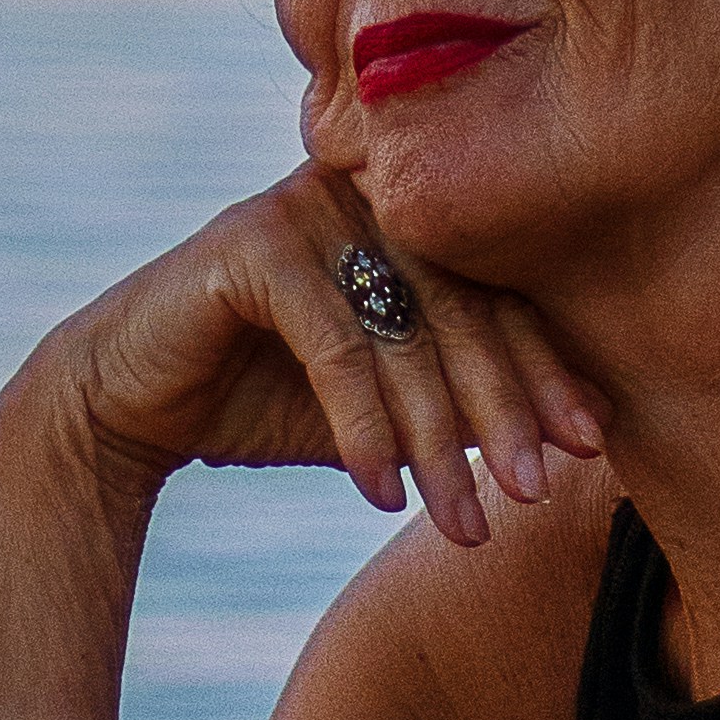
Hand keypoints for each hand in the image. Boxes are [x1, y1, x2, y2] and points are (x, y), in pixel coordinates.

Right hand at [19, 169, 605, 551]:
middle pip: (463, 307)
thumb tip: (592, 434)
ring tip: (464, 524)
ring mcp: (304, 207)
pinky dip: (365, 429)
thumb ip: (463, 401)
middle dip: (505, 410)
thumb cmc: (263, 398)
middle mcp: (362, 194)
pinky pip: (335, 346)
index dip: (548, 368)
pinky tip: (381, 498)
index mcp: (404, 214)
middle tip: (534, 494)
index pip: (497, 289)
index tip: (592, 446)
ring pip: (405, 333)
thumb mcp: (383, 406)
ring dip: (438, 440)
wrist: (127, 406)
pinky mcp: (252, 244)